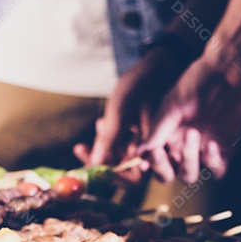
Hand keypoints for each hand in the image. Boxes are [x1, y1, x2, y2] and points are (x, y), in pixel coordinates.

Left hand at [73, 47, 188, 181]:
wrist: (159, 63)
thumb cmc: (143, 83)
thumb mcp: (121, 109)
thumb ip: (110, 138)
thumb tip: (97, 163)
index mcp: (154, 149)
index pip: (133, 179)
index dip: (112, 176)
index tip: (91, 163)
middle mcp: (153, 151)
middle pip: (125, 171)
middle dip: (101, 161)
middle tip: (81, 148)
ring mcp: (148, 143)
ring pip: (122, 157)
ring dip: (104, 147)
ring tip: (99, 124)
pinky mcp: (143, 134)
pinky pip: (124, 145)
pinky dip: (110, 137)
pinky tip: (102, 122)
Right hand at [138, 53, 240, 183]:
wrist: (226, 72)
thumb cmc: (196, 83)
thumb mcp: (171, 105)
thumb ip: (157, 130)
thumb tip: (139, 152)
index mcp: (165, 137)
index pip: (152, 160)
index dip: (150, 163)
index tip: (150, 154)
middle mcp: (181, 147)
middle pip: (167, 174)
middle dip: (162, 168)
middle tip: (162, 152)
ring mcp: (201, 151)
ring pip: (189, 175)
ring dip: (188, 160)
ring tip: (193, 133)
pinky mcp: (223, 150)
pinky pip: (216, 170)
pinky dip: (212, 162)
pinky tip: (212, 143)